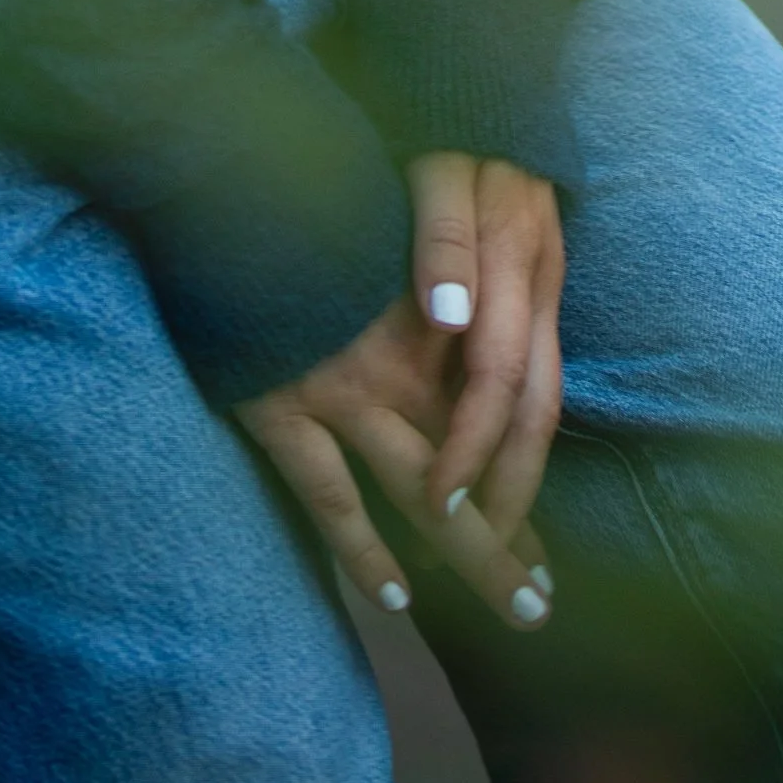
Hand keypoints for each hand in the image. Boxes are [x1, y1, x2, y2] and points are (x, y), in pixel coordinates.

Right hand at [234, 153, 562, 630]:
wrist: (238, 174)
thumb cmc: (326, 197)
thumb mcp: (403, 226)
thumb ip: (440, 285)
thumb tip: (468, 338)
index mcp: (443, 313)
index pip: (509, 407)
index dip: (526, 475)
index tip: (543, 537)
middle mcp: (406, 358)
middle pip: (479, 461)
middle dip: (510, 534)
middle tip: (540, 606)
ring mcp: (345, 385)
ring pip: (425, 488)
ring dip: (471, 552)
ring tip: (513, 608)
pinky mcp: (282, 405)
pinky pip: (330, 494)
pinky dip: (363, 548)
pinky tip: (396, 594)